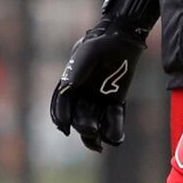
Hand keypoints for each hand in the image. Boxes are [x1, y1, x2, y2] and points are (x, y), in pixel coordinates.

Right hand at [50, 20, 144, 152]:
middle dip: (83, 126)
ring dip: (96, 135)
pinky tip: (116, 139)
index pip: (61, 105)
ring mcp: (99, 99)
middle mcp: (82, 95)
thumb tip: (67, 88)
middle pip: (78, 117)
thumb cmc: (101, 43)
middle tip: (91, 131)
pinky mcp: (115, 101)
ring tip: (100, 145)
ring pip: (94, 123)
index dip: (61, 117)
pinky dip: (114, 131)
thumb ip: (77, 70)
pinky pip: (113, 119)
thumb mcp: (87, 53)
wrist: (122, 38)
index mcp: (70, 84)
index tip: (64, 128)